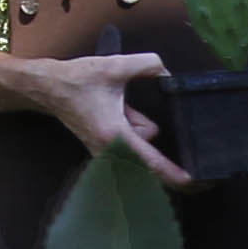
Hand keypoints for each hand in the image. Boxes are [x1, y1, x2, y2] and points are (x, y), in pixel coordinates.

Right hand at [16, 49, 185, 183]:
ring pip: (142, 148)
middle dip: (158, 142)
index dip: (178, 177)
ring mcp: (107, 156)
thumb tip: (169, 74)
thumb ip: (148, 65)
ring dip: (139, 127)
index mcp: (116, 137)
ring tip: (121, 107)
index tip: (199, 182)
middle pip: (152, 159)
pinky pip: (132, 147)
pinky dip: (133, 130)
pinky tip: (121, 112)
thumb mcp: (115, 66)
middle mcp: (111, 153)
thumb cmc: (77, 80)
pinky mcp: (105, 152)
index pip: (153, 165)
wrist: (48, 89)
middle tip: (161, 131)